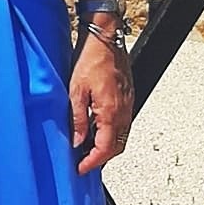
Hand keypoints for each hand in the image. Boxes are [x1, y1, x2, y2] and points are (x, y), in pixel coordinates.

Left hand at [70, 26, 133, 173]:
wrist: (105, 36)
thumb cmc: (90, 57)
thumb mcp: (76, 89)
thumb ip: (78, 118)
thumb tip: (77, 141)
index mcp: (111, 112)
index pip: (105, 149)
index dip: (92, 162)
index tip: (81, 169)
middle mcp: (124, 111)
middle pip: (116, 146)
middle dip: (101, 158)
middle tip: (84, 162)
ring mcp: (128, 103)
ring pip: (121, 135)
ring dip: (106, 145)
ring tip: (88, 147)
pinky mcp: (127, 95)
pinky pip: (123, 122)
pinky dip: (111, 132)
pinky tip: (97, 128)